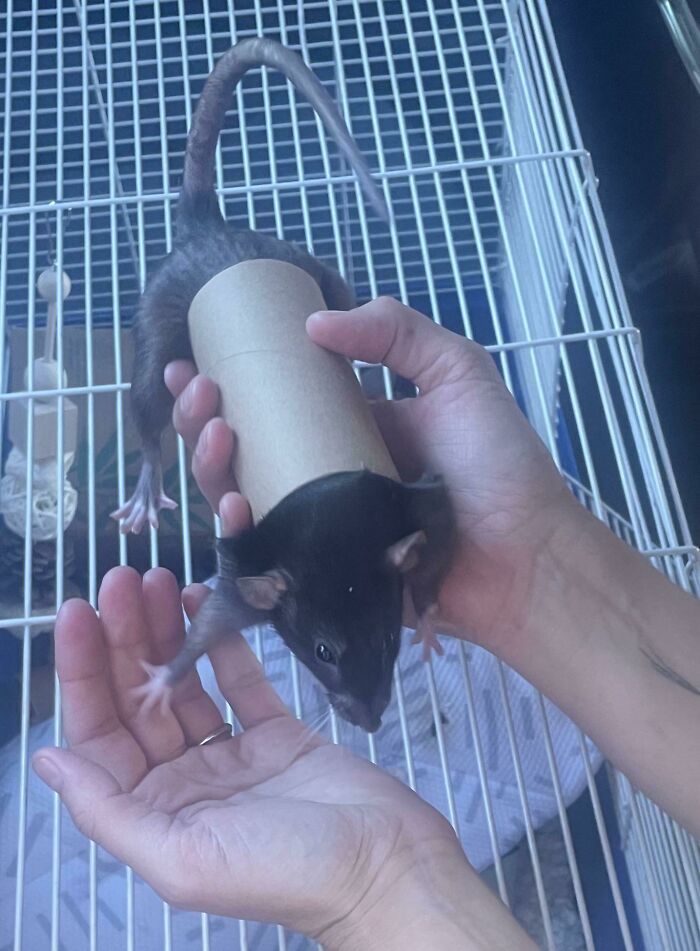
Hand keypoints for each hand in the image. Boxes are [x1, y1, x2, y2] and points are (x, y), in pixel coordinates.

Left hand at [31, 566, 530, 947]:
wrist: (385, 864)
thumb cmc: (285, 871)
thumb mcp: (182, 858)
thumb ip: (109, 810)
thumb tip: (45, 761)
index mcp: (154, 812)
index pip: (101, 731)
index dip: (84, 671)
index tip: (79, 611)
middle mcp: (185, 780)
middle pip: (141, 698)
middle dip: (125, 637)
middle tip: (122, 577)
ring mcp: (231, 752)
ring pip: (185, 682)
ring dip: (166, 631)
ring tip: (154, 578)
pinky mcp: (276, 731)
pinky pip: (239, 680)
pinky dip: (220, 642)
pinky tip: (203, 600)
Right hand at [165, 297, 578, 655]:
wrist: (524, 557)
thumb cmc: (499, 466)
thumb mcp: (459, 374)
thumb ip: (400, 333)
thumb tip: (314, 323)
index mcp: (350, 424)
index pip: (275, 398)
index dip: (229, 380)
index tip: (195, 361)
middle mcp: (323, 470)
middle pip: (244, 445)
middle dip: (205, 416)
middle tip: (198, 391)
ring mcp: (316, 522)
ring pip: (242, 493)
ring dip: (212, 463)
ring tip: (214, 433)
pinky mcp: (317, 568)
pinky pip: (263, 550)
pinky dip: (235, 529)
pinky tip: (232, 503)